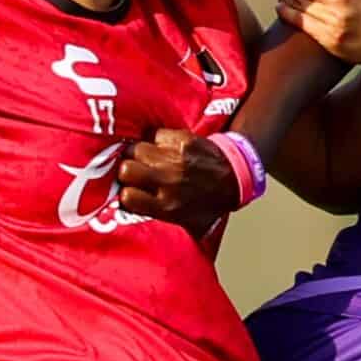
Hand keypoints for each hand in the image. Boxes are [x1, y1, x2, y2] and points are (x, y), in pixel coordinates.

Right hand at [118, 127, 238, 237]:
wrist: (234, 178)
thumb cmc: (207, 205)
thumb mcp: (187, 226)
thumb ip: (159, 224)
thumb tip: (129, 223)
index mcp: (168, 207)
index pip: (127, 197)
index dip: (126, 194)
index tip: (131, 193)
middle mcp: (169, 182)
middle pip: (126, 169)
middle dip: (126, 171)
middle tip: (134, 172)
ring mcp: (175, 159)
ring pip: (137, 148)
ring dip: (138, 154)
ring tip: (146, 159)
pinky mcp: (182, 140)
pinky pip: (154, 134)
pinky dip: (156, 140)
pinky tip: (162, 148)